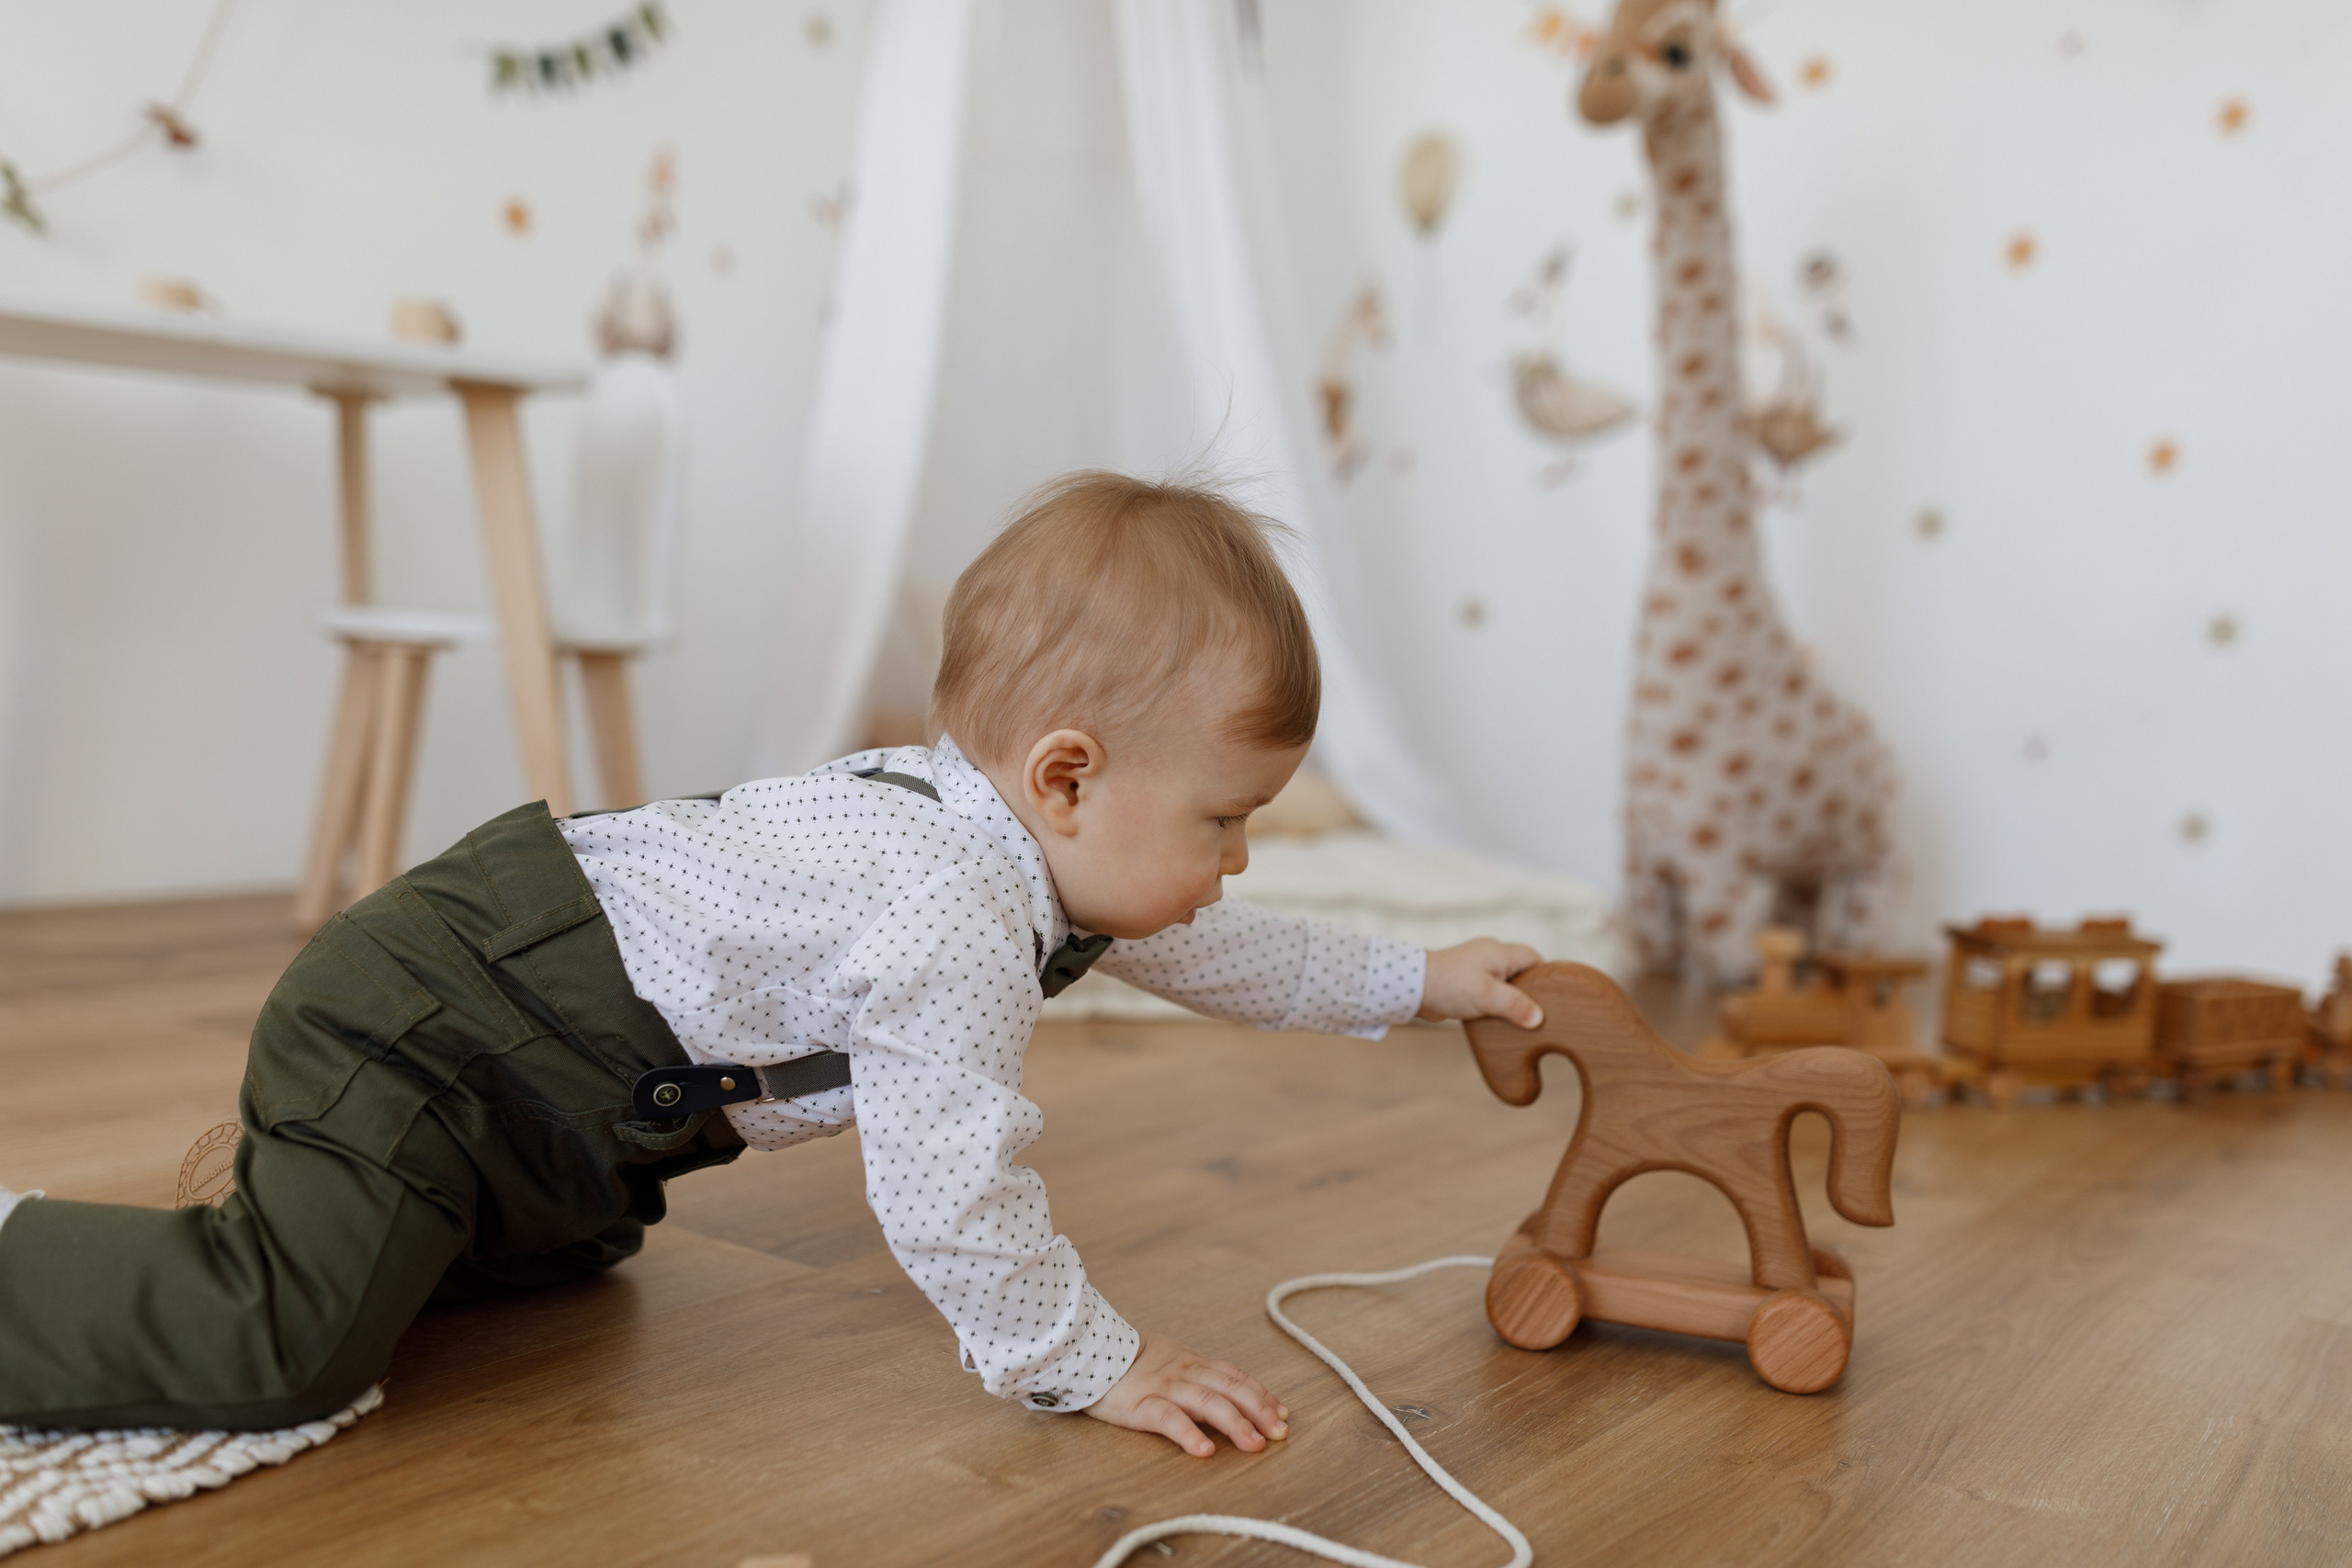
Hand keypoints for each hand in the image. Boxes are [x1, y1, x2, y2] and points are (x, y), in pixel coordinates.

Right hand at [1086, 1332, 1288, 1457]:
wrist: (1085, 1351)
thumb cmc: (1128, 1365)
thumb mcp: (1169, 1363)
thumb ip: (1196, 1377)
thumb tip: (1229, 1400)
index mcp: (1192, 1363)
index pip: (1235, 1376)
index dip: (1261, 1393)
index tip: (1283, 1413)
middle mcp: (1184, 1372)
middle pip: (1230, 1388)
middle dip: (1259, 1410)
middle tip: (1281, 1433)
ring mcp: (1163, 1387)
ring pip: (1207, 1401)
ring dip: (1236, 1423)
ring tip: (1256, 1444)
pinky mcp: (1140, 1404)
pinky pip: (1168, 1419)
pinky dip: (1188, 1434)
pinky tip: (1204, 1451)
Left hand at [1418, 938, 1544, 1028]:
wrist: (1412, 986)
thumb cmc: (1450, 985)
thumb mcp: (1488, 997)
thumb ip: (1515, 1006)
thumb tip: (1538, 1018)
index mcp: (1500, 951)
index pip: (1534, 959)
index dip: (1545, 978)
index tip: (1551, 999)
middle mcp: (1490, 954)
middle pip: (1521, 970)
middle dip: (1529, 991)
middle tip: (1534, 1012)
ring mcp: (1477, 966)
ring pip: (1505, 981)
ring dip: (1509, 998)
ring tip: (1516, 1018)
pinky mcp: (1466, 978)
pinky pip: (1489, 988)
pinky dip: (1494, 1001)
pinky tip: (1495, 1016)